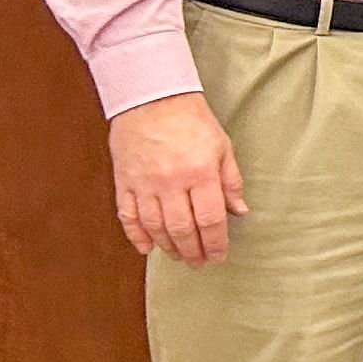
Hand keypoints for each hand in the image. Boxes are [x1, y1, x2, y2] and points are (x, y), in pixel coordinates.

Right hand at [108, 93, 242, 263]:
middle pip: (182, 229)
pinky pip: (128, 216)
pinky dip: (136, 235)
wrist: (152, 98)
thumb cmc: (191, 120)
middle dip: (192, 251)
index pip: (210, 220)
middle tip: (199, 263)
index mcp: (200, 173)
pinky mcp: (124, 181)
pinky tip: (146, 248)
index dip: (215, 244)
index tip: (218, 257)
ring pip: (155, 227)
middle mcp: (171, 182)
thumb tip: (239, 212)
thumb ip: (231, 182)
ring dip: (168, 247)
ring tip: (179, 256)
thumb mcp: (222, 147)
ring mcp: (144, 183)